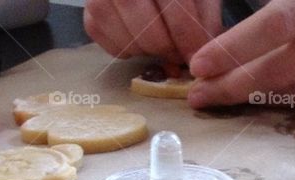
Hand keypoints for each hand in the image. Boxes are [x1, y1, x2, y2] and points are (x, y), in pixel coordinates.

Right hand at [84, 0, 222, 62]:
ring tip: (160, 43)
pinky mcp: (90, 13)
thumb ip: (204, 16)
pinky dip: (129, 50)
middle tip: (178, 55)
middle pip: (148, 30)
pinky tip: (139, 38)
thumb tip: (204, 54)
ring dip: (150, 51)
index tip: (197, 58)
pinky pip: (111, 46)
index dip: (187, 37)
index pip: (173, 4)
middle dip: (168, 49)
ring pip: (129, 41)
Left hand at [188, 0, 294, 107]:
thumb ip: (292, 0)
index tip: (200, 63)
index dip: (236, 46)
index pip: (278, 22)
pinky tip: (259, 96)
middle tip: (199, 93)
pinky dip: (285, 97)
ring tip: (219, 95)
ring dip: (253, 96)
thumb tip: (249, 25)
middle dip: (234, 83)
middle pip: (282, 67)